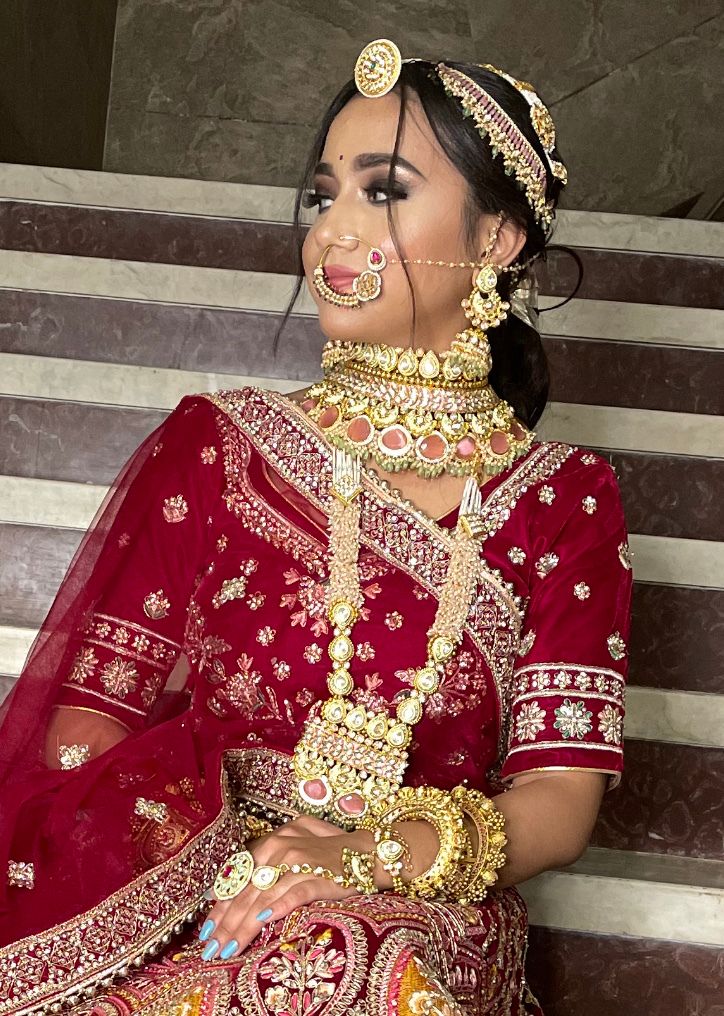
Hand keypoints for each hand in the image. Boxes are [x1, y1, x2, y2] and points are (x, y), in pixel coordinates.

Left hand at [197, 813, 373, 960]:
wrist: (367, 851)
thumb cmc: (327, 853)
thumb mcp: (290, 847)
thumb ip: (261, 864)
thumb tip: (224, 889)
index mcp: (271, 842)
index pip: (237, 878)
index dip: (220, 906)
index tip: (206, 931)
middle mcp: (280, 849)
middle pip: (246, 892)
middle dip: (226, 924)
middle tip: (211, 949)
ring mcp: (299, 862)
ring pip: (264, 897)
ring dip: (244, 925)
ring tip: (229, 948)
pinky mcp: (319, 876)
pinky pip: (295, 893)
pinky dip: (279, 907)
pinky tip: (265, 922)